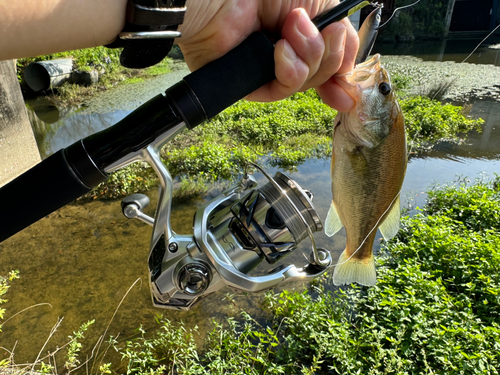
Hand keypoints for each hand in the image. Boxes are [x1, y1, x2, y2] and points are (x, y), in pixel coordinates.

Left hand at [177, 0, 358, 111]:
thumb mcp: (319, 2)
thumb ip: (340, 33)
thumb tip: (349, 71)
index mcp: (303, 31)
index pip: (330, 61)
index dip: (342, 74)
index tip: (350, 84)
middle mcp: (287, 52)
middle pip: (324, 73)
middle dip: (329, 54)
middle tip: (324, 31)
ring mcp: (268, 69)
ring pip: (306, 83)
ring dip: (308, 56)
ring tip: (290, 29)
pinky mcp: (251, 83)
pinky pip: (282, 90)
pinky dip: (288, 70)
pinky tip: (280, 51)